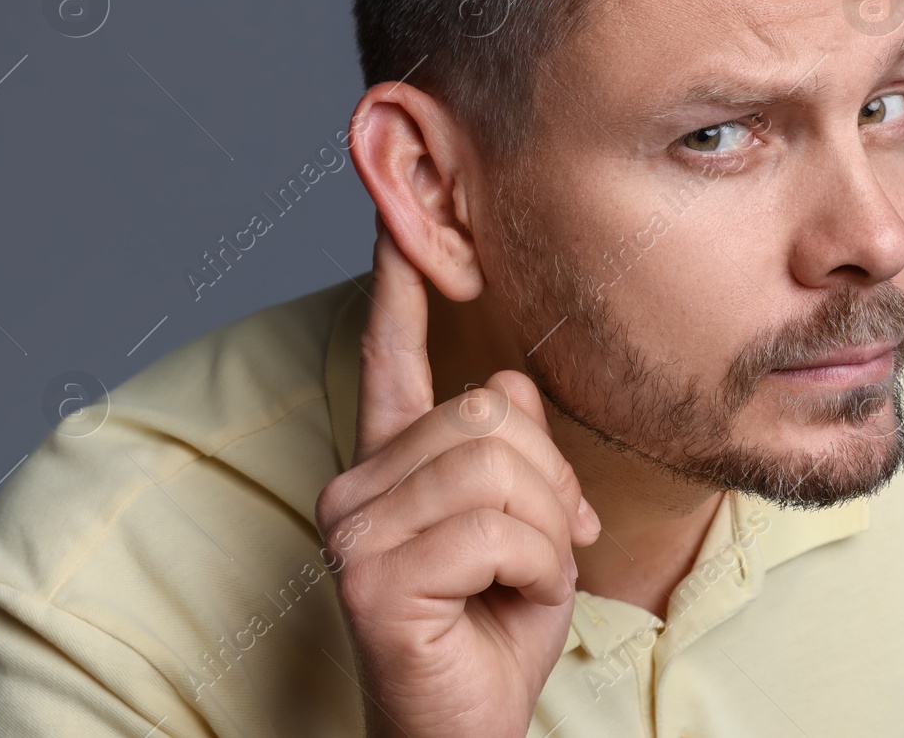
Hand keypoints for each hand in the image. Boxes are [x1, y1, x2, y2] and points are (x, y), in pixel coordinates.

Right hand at [315, 213, 601, 737]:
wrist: (468, 727)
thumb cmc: (493, 629)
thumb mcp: (526, 525)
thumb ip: (513, 447)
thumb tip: (511, 388)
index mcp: (392, 466)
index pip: (391, 357)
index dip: (398, 284)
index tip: (399, 217)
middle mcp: (358, 485)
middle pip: (491, 410)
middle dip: (549, 483)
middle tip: (546, 550)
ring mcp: (355, 527)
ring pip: (500, 463)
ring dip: (545, 533)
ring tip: (522, 580)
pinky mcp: (372, 572)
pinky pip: (499, 526)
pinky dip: (535, 569)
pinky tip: (507, 604)